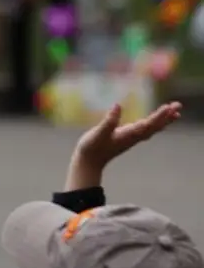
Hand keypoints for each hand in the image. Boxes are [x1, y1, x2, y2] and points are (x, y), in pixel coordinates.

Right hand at [65, 102, 181, 189]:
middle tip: (178, 105)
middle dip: (166, 116)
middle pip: (154, 126)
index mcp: (127, 135)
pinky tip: (159, 120)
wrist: (89, 162)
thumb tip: (117, 105)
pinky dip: (156, 123)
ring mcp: (132, 138)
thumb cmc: (91, 147)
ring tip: (176, 112)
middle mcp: (133, 137)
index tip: (168, 107)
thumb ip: (108, 121)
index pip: (147, 125)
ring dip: (164, 120)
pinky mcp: (129, 138)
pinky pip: (147, 130)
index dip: (158, 116)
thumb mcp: (97, 134)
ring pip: (153, 128)